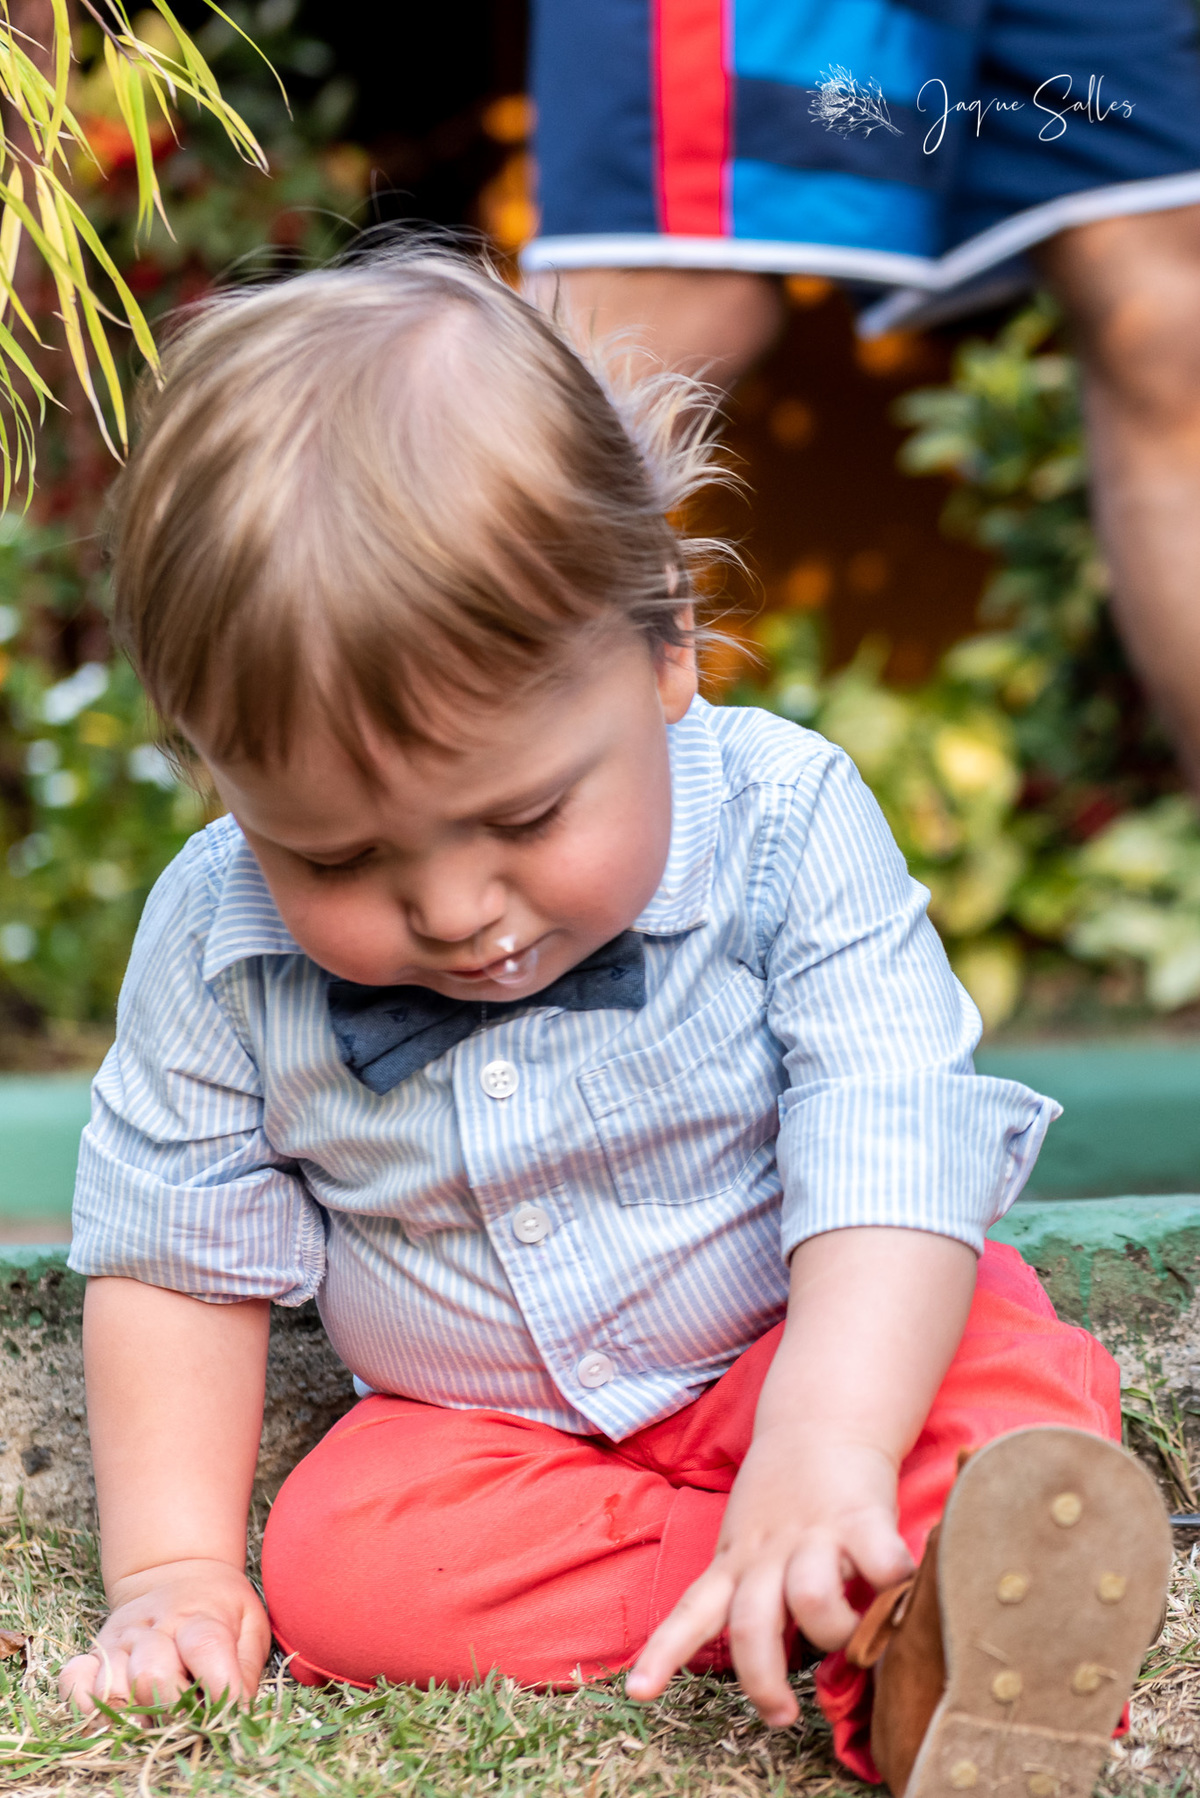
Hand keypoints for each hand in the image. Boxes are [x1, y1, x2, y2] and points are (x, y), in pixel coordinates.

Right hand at [58, 1559, 270, 1712]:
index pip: (205, 1647)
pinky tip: (115, 1709)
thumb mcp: (248, 1621)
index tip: (230, 1711)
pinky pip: (75, 1682)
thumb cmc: (216, 1606)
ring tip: (155, 1716)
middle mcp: (154, 1627)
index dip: (220, 1688)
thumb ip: (247, 1664)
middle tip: (189, 1716)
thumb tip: (241, 1709)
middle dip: (173, 1710)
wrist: (173, 1572)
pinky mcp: (94, 1652)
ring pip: (114, 1688)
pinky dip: (86, 1705)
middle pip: (152, 1676)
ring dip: (134, 1714)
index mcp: (198, 1617)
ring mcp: (120, 1640)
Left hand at [626, 1427, 913, 1725]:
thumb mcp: (753, 1541)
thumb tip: (783, 1671)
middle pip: (752, 1624)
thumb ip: (763, 1597)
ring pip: (809, 1597)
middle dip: (764, 1679)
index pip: (691, 1612)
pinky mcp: (861, 1515)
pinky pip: (880, 1563)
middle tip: (781, 1715)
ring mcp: (814, 1534)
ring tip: (855, 1646)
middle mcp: (767, 1552)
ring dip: (833, 1632)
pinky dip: (894, 1587)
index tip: (638, 1693)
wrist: (821, 1419)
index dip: (665, 1653)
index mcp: (736, 1561)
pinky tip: (905, 1594)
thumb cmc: (788, 1494)